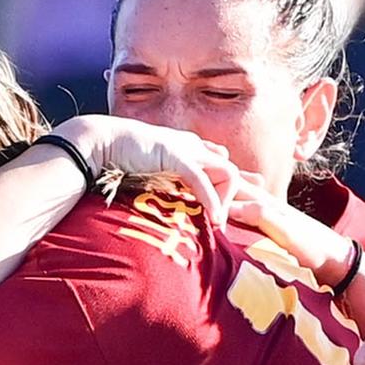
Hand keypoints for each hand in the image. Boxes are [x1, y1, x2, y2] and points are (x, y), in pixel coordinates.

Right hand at [52, 114, 245, 221]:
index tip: (252, 202)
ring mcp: (186, 150)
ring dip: (227, 201)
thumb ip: (167, 184)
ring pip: (226, 173)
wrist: (100, 142)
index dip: (240, 185)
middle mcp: (194, 147)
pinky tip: (216, 219)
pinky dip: (211, 200)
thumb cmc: (119, 159)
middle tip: (264, 213)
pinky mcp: (175, 156)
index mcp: (189, 150)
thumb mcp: (150, 173)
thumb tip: (175, 203)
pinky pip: (202, 180)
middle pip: (233, 170)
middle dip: (249, 194)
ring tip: (222, 223)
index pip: (223, 166)